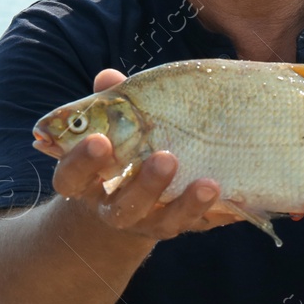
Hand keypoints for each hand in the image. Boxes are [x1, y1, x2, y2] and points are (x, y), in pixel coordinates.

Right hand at [50, 68, 236, 240]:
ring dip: (186, 204)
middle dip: (145, 185)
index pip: (72, 177)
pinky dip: (216, 211)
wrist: (128, 204)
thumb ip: (110, 104)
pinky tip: (231, 194)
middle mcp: (112, 210)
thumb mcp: (110, 128)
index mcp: (85, 184)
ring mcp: (148, 223)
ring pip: (164, 222)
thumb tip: (109, 77)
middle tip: (165, 158)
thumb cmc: (118, 150)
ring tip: (208, 183)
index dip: (83, 162)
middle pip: (123, 207)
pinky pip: (199, 224)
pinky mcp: (178, 226)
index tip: (100, 141)